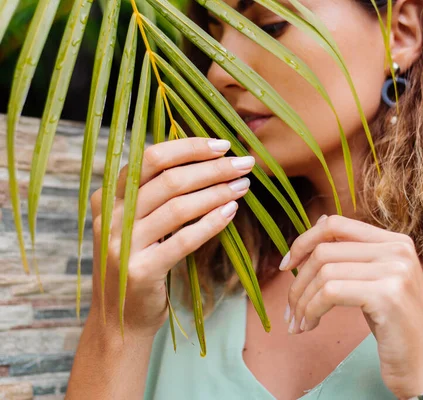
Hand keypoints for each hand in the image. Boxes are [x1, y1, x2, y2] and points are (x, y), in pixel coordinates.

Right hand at [89, 137, 254, 338]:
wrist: (120, 319)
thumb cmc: (138, 262)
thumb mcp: (134, 223)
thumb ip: (155, 193)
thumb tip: (203, 157)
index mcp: (107, 196)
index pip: (151, 158)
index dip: (189, 148)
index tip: (223, 145)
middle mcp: (110, 217)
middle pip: (168, 179)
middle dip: (212, 168)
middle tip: (244, 163)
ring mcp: (122, 245)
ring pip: (178, 207)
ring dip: (217, 192)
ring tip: (244, 185)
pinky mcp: (140, 271)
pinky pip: (183, 240)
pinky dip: (211, 223)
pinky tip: (232, 211)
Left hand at [280, 215, 422, 398]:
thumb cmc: (397, 329)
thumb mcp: (376, 282)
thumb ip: (353, 256)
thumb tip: (317, 225)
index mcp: (395, 241)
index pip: (336, 223)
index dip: (304, 242)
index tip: (287, 266)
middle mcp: (398, 250)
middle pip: (325, 250)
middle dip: (298, 281)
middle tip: (290, 309)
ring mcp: (395, 270)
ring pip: (324, 272)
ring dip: (302, 301)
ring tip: (299, 323)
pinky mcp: (387, 295)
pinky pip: (330, 292)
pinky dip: (311, 310)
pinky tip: (311, 326)